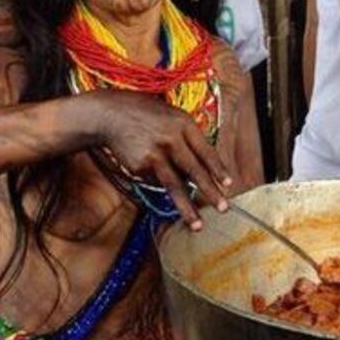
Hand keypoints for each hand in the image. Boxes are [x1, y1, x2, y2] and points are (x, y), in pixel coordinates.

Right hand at [93, 90, 230, 230]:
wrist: (111, 115)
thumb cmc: (146, 115)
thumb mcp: (172, 117)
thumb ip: (188, 138)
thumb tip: (204, 167)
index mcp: (183, 124)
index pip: (206, 151)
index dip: (218, 169)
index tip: (228, 184)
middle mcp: (171, 139)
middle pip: (195, 170)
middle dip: (210, 192)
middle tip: (223, 208)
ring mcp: (155, 154)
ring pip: (175, 185)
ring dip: (187, 207)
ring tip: (198, 224)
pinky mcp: (140, 166)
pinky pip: (157, 181)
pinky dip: (161, 182)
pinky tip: (154, 170)